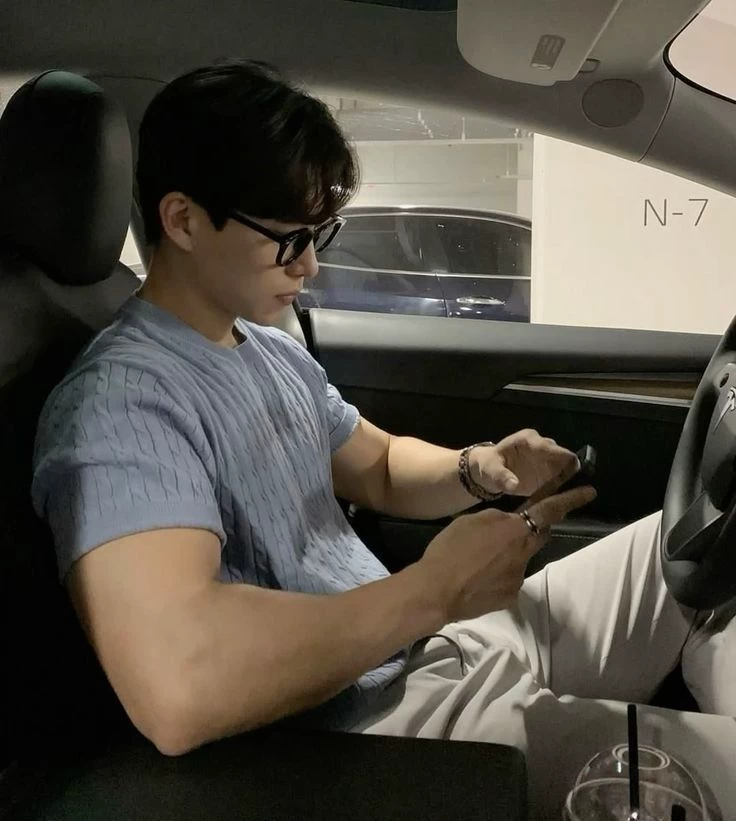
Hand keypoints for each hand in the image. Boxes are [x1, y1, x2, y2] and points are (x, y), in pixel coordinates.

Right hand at [418, 484, 595, 621]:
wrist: (436, 591)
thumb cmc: (449, 549)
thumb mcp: (471, 520)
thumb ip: (496, 519)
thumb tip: (508, 523)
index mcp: (514, 529)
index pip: (549, 510)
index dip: (570, 499)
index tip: (590, 491)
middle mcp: (524, 553)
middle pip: (539, 535)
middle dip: (533, 528)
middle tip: (512, 529)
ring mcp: (519, 577)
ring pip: (521, 558)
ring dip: (508, 555)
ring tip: (479, 559)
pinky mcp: (511, 596)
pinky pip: (509, 579)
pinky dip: (498, 575)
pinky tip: (478, 578)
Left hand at [470, 429, 578, 497]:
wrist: (488, 471)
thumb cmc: (489, 465)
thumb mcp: (490, 470)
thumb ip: (501, 477)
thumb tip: (514, 485)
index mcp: (528, 440)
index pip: (551, 447)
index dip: (564, 458)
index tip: (575, 472)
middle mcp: (543, 446)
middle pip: (563, 458)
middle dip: (570, 473)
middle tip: (574, 491)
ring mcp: (547, 459)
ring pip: (566, 469)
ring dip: (569, 482)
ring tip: (570, 498)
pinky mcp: (549, 472)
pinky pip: (561, 480)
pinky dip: (563, 488)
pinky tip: (563, 500)